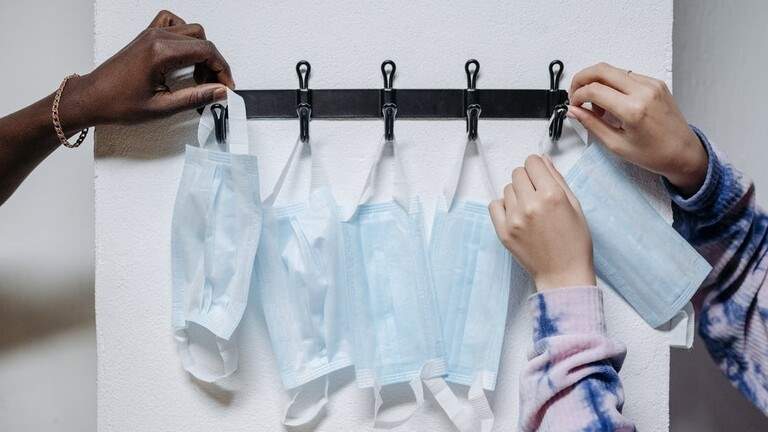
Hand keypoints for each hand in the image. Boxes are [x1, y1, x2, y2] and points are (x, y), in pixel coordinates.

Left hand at [59, 10, 234, 131]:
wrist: (91, 98)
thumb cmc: (117, 103)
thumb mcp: (161, 108)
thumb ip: (195, 97)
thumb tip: (219, 92)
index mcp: (160, 53)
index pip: (206, 51)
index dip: (222, 70)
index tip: (226, 87)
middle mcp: (156, 37)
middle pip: (202, 40)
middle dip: (214, 64)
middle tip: (212, 86)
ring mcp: (151, 34)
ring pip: (191, 31)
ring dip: (201, 51)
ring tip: (198, 75)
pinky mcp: (146, 36)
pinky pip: (173, 24)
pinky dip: (185, 37)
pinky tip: (184, 57)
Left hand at [489, 155, 595, 290]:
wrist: (563, 273)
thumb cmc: (574, 243)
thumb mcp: (574, 205)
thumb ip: (557, 179)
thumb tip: (543, 160)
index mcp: (552, 195)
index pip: (532, 162)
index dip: (537, 167)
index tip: (540, 176)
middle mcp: (531, 205)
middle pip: (517, 173)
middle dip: (527, 179)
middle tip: (537, 195)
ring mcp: (514, 219)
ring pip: (507, 188)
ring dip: (517, 194)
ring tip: (530, 209)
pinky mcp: (503, 231)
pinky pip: (495, 205)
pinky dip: (504, 206)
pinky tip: (517, 215)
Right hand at [567, 62, 706, 195]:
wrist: (684, 153)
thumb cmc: (654, 154)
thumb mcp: (616, 144)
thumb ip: (592, 124)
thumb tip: (574, 110)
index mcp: (633, 109)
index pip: (594, 90)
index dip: (577, 96)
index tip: (573, 105)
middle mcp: (643, 91)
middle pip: (601, 69)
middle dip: (582, 79)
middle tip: (575, 94)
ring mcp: (651, 84)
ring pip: (613, 70)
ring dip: (597, 82)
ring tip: (597, 105)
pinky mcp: (656, 83)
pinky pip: (627, 75)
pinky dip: (613, 85)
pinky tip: (612, 102)